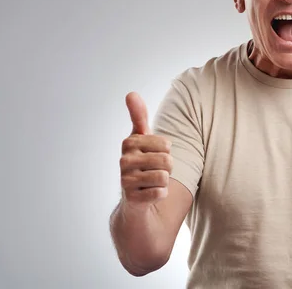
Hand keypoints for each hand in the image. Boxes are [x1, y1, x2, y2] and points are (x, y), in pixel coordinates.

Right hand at [120, 92, 172, 210]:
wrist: (134, 198)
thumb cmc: (141, 163)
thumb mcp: (141, 138)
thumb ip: (138, 116)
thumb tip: (131, 93)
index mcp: (129, 143)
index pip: (166, 144)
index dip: (166, 151)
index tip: (153, 154)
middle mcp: (124, 160)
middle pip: (167, 160)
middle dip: (168, 168)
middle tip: (154, 171)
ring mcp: (126, 181)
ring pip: (164, 177)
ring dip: (163, 181)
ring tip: (151, 182)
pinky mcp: (132, 199)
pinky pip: (160, 192)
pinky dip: (160, 194)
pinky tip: (149, 194)